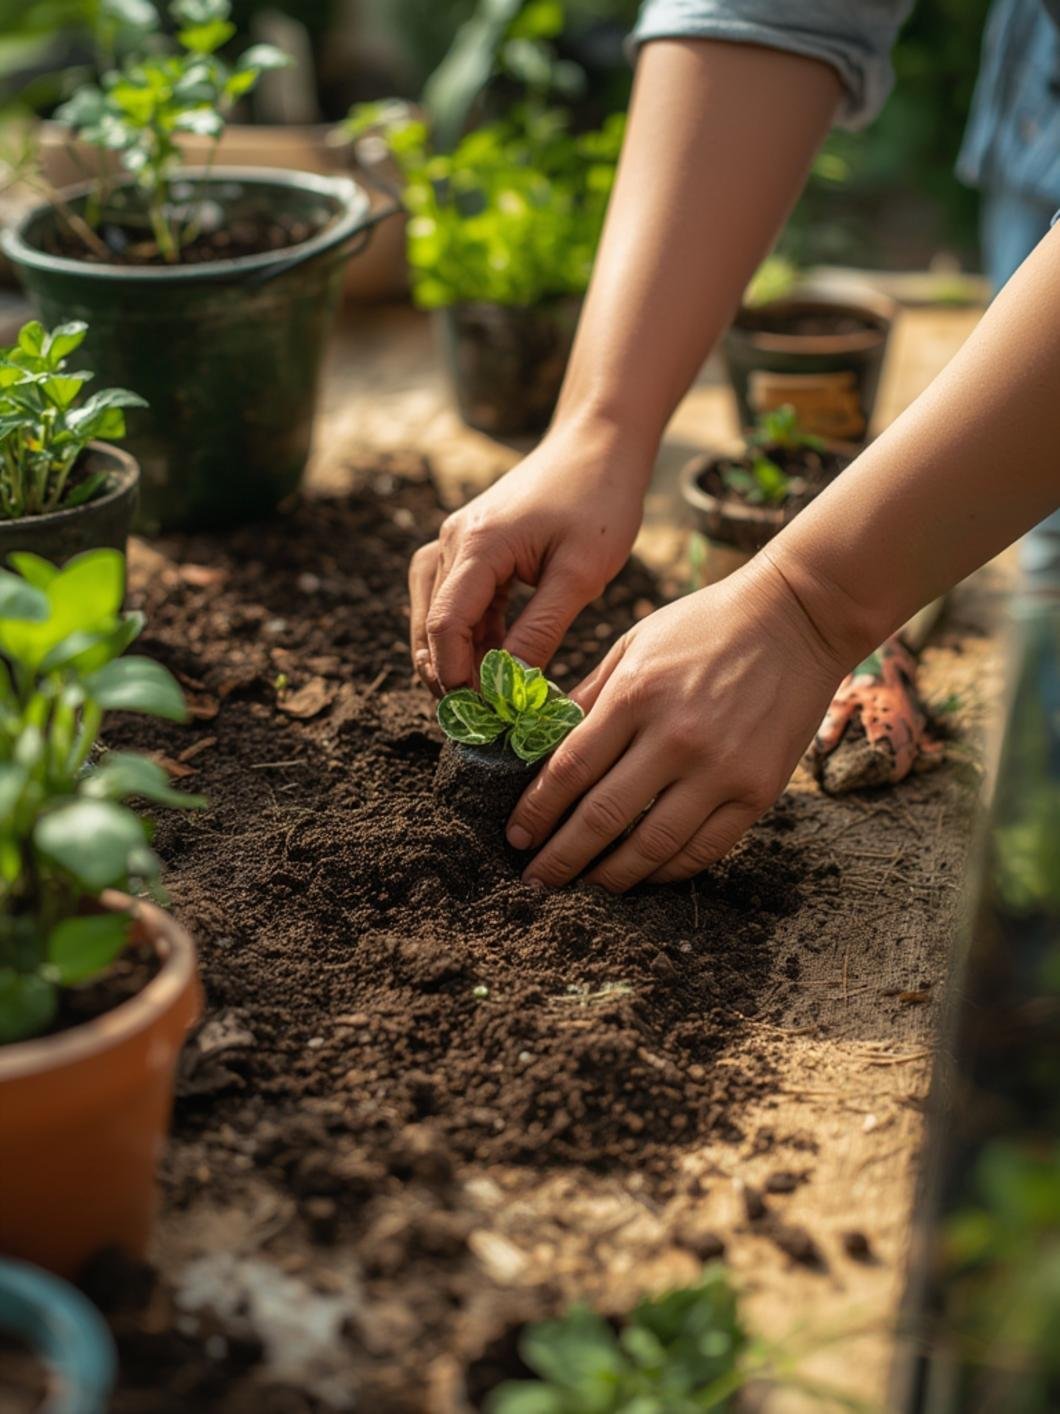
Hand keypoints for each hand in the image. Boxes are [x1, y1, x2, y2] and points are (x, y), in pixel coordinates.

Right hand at [409, 422, 649, 692]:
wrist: (597, 442)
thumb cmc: (598, 500)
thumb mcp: (580, 574)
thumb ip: (542, 630)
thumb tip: (511, 686)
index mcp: (478, 546)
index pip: (446, 625)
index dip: (456, 676)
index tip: (482, 714)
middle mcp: (453, 541)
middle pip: (429, 624)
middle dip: (447, 674)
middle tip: (480, 719)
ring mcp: (456, 541)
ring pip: (434, 614)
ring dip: (453, 657)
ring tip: (483, 697)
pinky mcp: (470, 545)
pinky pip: (454, 599)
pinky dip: (469, 634)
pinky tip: (495, 661)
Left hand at [506, 557, 848, 890]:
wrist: (797, 619)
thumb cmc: (705, 627)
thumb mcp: (634, 644)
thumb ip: (589, 697)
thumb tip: (539, 744)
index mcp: (636, 695)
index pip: (570, 770)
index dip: (536, 811)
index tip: (515, 837)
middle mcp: (676, 738)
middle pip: (602, 817)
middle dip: (561, 857)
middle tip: (535, 881)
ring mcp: (720, 770)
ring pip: (651, 846)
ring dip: (610, 876)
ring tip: (583, 888)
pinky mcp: (757, 791)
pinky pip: (703, 849)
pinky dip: (666, 870)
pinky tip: (642, 874)